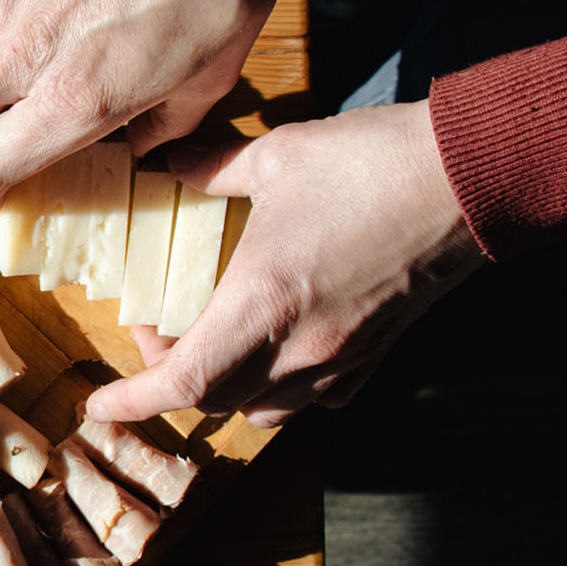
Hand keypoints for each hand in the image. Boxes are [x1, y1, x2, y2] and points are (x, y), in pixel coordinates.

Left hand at [85, 101, 484, 428]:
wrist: (469, 178)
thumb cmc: (371, 164)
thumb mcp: (274, 156)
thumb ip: (211, 168)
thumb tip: (170, 165)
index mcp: (262, 303)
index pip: (181, 383)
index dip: (132, 401)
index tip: (97, 405)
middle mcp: (301, 347)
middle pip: (216, 400)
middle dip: (171, 378)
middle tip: (156, 329)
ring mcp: (343, 356)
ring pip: (265, 409)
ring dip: (224, 389)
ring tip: (211, 340)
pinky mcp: (377, 352)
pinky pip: (317, 398)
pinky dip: (282, 387)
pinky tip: (278, 347)